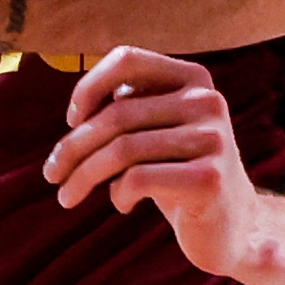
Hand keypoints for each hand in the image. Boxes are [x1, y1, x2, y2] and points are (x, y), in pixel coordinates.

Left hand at [47, 49, 265, 273]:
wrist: (231, 225)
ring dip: (83, 177)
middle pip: (117, 115)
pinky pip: (139, 180)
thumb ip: (127, 108)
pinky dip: (118, 194)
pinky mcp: (210, 179)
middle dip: (72, 148)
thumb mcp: (156, 132)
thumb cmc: (179, 173)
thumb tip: (78, 111)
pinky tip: (123, 204)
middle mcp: (207, 101)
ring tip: (68, 197)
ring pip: (122, 150)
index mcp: (193, 79)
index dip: (89, 86)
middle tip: (52, 175)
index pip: (128, 59)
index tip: (72, 120)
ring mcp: (213, 139)